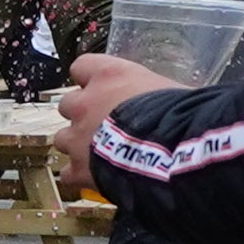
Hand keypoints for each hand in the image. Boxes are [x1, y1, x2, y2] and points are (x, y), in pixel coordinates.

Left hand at [51, 52, 184, 178]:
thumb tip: (163, 96)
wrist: (171, 153)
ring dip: (78, 144)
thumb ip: (149, 90)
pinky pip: (69, 172)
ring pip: (63, 138)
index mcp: (109, 76)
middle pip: (68, 104)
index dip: (90, 78)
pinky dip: (81, 175)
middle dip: (82, 114)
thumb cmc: (181, 115)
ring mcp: (77, 137)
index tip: (101, 86)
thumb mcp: (168, 89)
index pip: (82, 66)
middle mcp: (85, 104)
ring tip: (102, 152)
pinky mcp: (79, 168)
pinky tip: (97, 177)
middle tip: (105, 123)